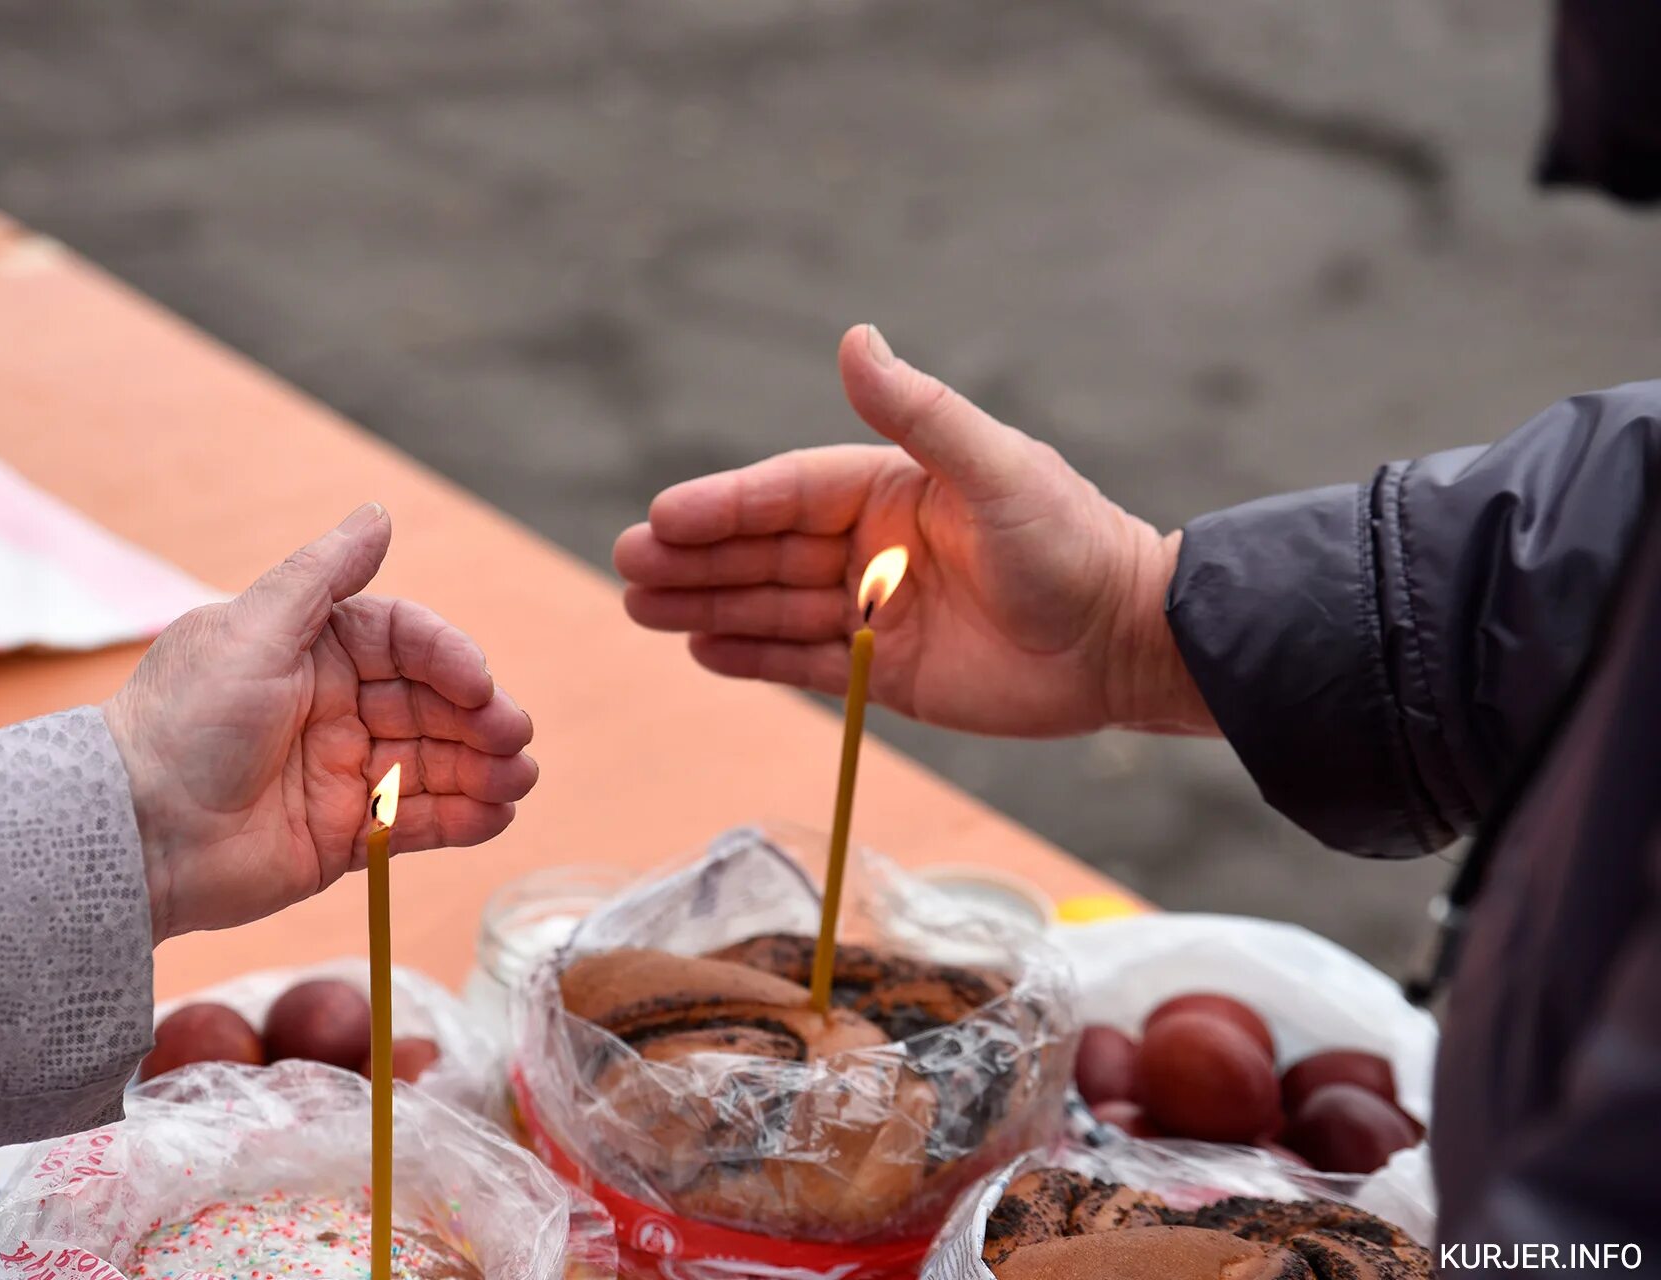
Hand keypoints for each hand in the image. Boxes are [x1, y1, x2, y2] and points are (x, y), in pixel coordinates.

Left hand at [104, 504, 537, 940]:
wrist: (135, 833)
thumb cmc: (184, 723)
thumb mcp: (252, 631)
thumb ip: (322, 574)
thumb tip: (379, 511)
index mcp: (312, 648)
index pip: (405, 641)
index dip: (449, 659)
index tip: (479, 685)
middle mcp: (334, 705)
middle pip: (432, 704)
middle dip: (480, 719)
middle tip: (515, 739)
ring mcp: (343, 772)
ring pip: (435, 763)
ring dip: (484, 768)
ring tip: (519, 777)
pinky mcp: (345, 836)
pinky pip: (417, 823)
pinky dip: (463, 818)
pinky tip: (497, 815)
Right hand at [614, 325, 1213, 738]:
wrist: (1124, 644)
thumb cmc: (1069, 544)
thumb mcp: (996, 469)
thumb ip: (920, 413)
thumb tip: (855, 340)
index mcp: (891, 488)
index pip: (787, 492)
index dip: (724, 504)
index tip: (662, 517)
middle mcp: (871, 546)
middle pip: (764, 549)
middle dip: (694, 557)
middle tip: (625, 566)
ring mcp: (873, 611)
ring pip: (770, 605)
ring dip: (705, 603)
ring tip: (639, 607)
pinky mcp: (882, 672)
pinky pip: (801, 662)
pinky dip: (750, 656)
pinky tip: (699, 648)